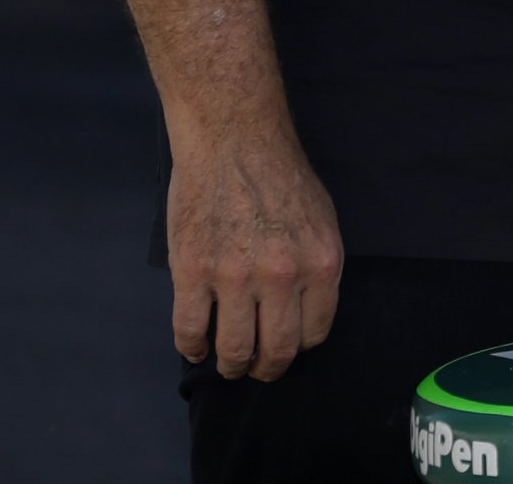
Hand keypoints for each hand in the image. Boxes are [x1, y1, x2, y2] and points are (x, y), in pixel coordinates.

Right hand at [167, 122, 342, 379]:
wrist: (234, 142)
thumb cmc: (281, 177)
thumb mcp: (321, 221)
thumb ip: (316, 267)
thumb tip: (305, 311)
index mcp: (322, 263)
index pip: (314, 332)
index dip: (299, 347)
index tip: (287, 349)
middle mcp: (283, 276)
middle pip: (277, 349)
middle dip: (267, 369)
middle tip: (258, 370)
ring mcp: (235, 277)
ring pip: (234, 349)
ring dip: (231, 365)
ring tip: (228, 364)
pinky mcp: (193, 273)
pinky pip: (190, 330)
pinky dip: (192, 347)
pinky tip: (196, 347)